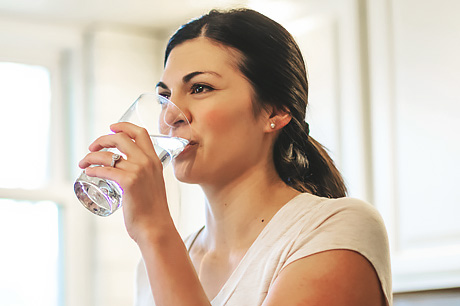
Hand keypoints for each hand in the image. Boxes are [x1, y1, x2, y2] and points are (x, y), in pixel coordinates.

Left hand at [78, 122, 172, 241]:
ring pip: (108, 155)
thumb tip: (129, 174)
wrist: (156, 228)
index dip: (124, 126)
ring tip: (84, 163)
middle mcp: (147, 162)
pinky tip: (88, 172)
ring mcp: (138, 171)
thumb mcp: (154, 185)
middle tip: (92, 148)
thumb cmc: (153, 211)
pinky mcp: (128, 182)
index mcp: (155, 160)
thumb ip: (145, 175)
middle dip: (102, 140)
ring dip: (91, 156)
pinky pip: (104, 170)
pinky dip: (93, 169)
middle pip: (120, 138)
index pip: (140, 133)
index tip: (112, 127)